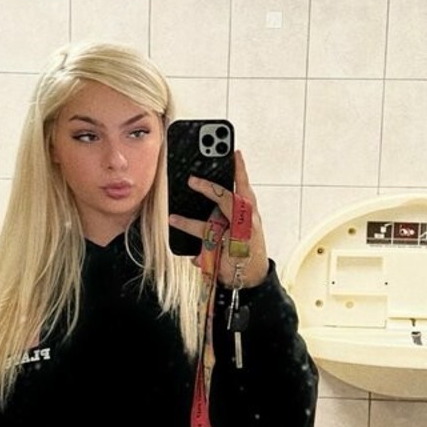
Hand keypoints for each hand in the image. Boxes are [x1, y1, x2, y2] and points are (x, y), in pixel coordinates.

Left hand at [168, 149, 268, 287]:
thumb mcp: (244, 222)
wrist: (253, 274)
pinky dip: (196, 253)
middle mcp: (245, 223)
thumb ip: (231, 207)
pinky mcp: (225, 255)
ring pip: (209, 227)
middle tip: (192, 180)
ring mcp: (236, 239)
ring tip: (172, 218)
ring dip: (188, 223)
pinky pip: (204, 250)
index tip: (234, 152)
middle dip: (209, 189)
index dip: (240, 169)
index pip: (244, 186)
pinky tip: (188, 252)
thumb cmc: (247, 244)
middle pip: (228, 201)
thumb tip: (205, 188)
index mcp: (249, 212)